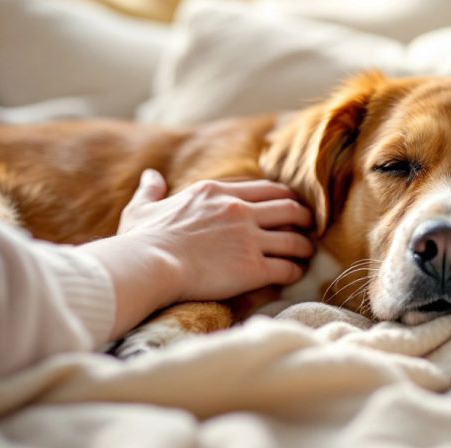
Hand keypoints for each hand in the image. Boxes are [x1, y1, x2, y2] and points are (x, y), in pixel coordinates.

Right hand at [81, 170, 314, 338]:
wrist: (148, 265)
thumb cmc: (142, 240)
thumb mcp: (143, 208)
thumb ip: (151, 190)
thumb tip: (150, 176)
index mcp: (216, 192)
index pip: (266, 189)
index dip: (284, 197)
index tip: (290, 206)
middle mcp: (239, 210)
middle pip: (289, 208)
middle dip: (303, 218)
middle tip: (308, 227)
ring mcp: (248, 238)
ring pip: (295, 239)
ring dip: (304, 247)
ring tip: (306, 253)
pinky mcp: (253, 267)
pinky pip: (287, 268)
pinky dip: (294, 272)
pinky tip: (293, 276)